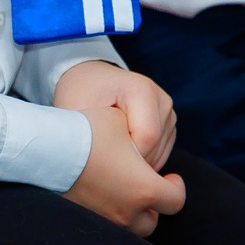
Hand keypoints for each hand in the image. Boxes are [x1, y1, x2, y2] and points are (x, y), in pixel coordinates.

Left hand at [53, 60, 177, 171]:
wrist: (87, 78)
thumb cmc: (79, 94)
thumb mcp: (76, 111)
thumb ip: (88, 133)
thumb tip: (91, 166)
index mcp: (141, 89)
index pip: (147, 137)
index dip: (126, 157)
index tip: (102, 159)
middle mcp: (161, 99)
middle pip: (155, 147)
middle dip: (131, 163)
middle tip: (102, 164)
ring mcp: (167, 111)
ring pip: (160, 153)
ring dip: (136, 163)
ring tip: (108, 155)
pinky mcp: (168, 123)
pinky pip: (160, 152)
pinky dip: (141, 160)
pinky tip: (119, 153)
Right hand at [63, 106, 187, 235]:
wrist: (43, 148)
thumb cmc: (84, 131)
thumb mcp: (120, 122)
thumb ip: (141, 135)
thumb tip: (146, 141)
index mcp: (144, 187)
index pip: (176, 199)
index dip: (177, 187)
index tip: (171, 177)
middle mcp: (128, 211)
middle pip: (154, 219)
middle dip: (155, 204)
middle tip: (148, 186)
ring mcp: (105, 219)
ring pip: (132, 228)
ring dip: (134, 213)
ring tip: (127, 193)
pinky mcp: (85, 219)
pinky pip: (108, 225)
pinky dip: (112, 214)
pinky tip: (104, 194)